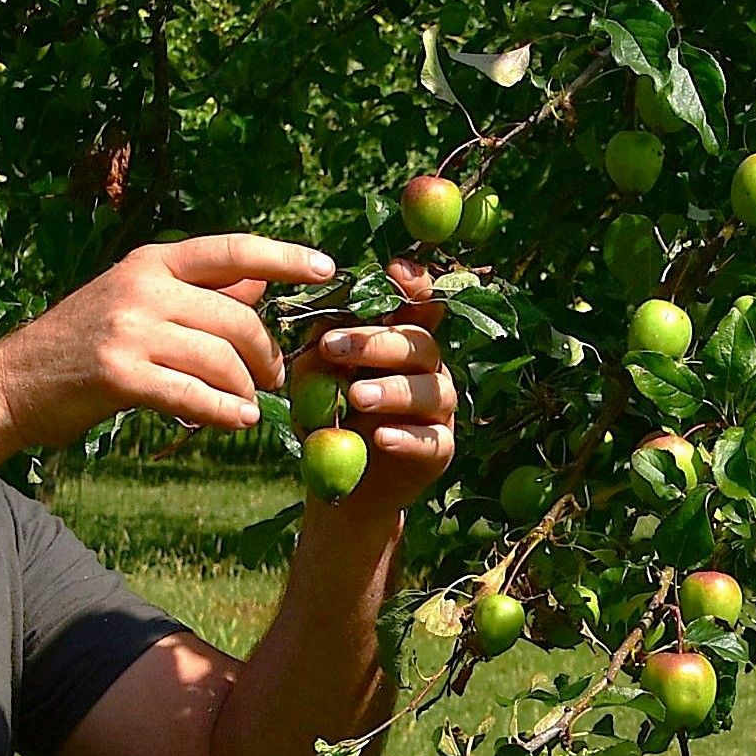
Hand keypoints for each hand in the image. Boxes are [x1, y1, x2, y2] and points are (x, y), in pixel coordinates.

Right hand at [0, 234, 333, 455]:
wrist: (12, 385)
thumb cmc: (82, 345)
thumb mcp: (136, 301)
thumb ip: (198, 292)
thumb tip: (261, 283)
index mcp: (151, 262)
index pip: (232, 251)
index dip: (285, 257)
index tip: (326, 268)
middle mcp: (142, 287)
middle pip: (237, 318)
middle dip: (266, 354)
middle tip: (273, 378)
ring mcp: (128, 330)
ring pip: (221, 359)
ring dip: (245, 389)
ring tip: (248, 404)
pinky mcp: (119, 374)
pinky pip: (194, 394)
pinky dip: (225, 411)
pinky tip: (237, 422)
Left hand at [291, 283, 457, 514]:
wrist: (345, 484)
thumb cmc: (333, 419)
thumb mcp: (315, 383)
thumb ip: (319, 355)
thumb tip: (320, 329)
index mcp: (402, 342)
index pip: (418, 304)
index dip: (416, 284)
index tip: (394, 271)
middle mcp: (429, 368)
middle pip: (419, 343)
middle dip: (376, 341)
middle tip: (332, 347)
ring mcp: (439, 410)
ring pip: (430, 389)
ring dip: (392, 389)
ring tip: (356, 397)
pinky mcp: (440, 449)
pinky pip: (431, 439)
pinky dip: (405, 437)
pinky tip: (380, 437)